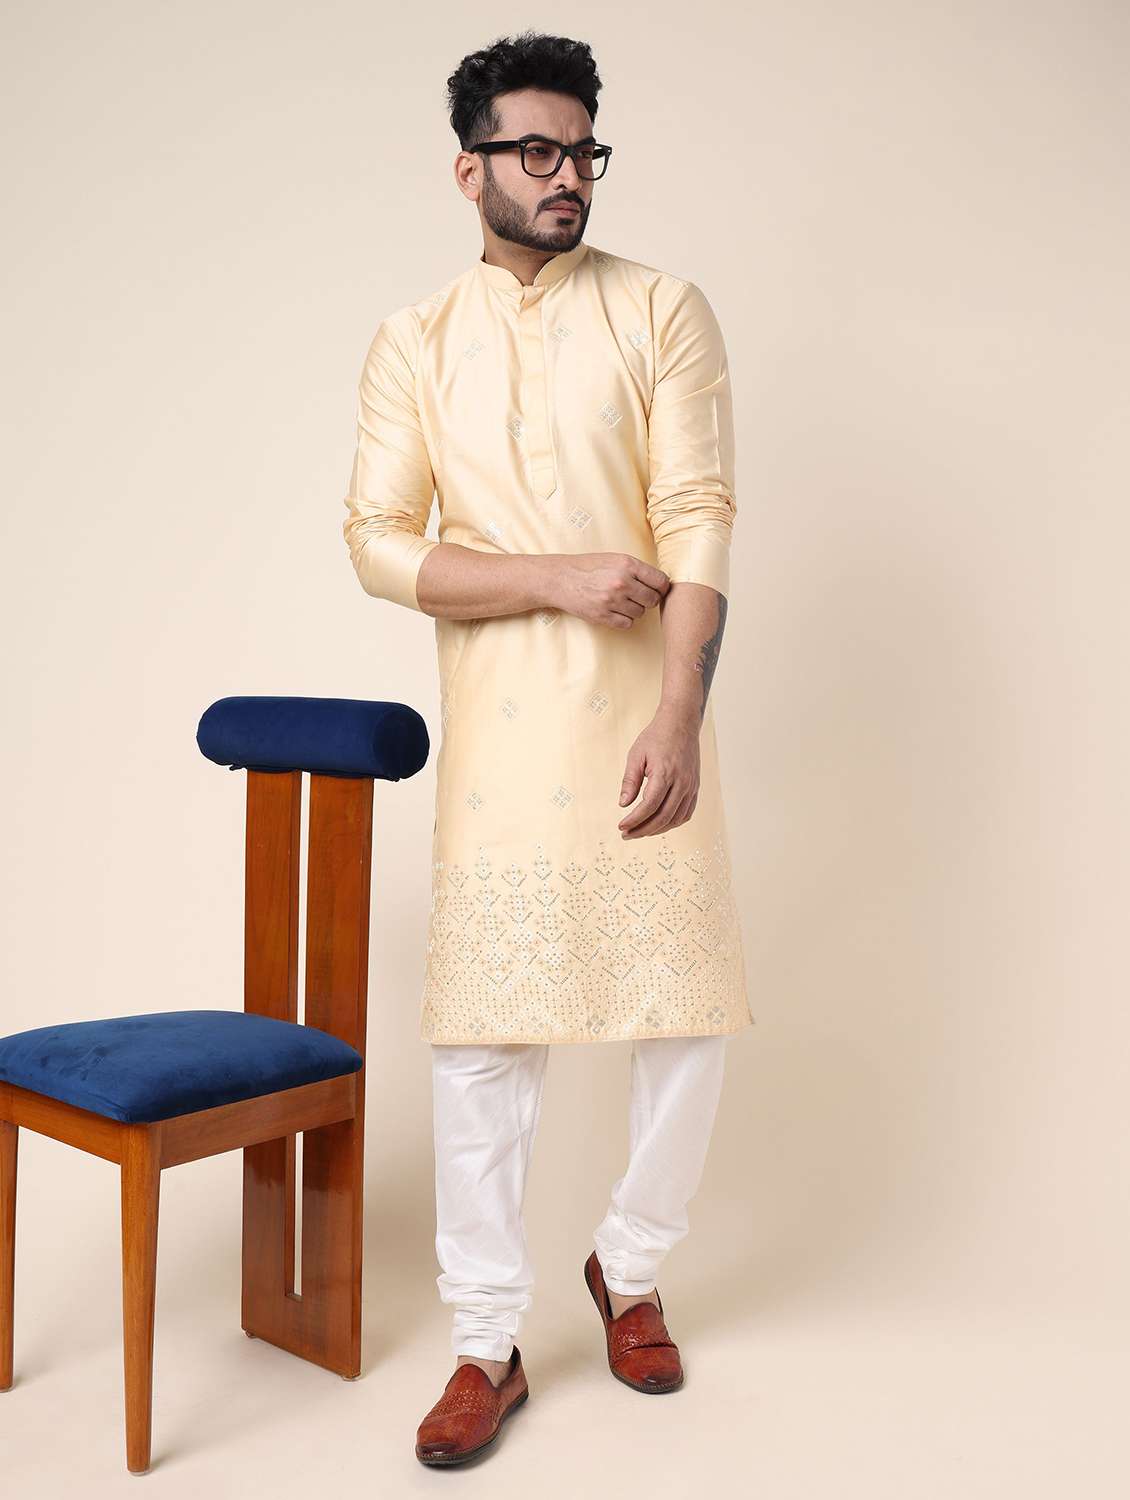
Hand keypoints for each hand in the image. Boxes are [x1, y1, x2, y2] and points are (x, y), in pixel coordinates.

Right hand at [542, 552, 669, 627]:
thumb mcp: (614, 558)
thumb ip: (636, 569)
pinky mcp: (603, 616)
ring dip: (635, 609)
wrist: (560, 579)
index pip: (660, 581)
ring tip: (621, 601)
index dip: (662, 587)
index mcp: (627, 564)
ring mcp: (612, 600)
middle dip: (648, 599)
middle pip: (653, 599)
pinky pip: (627, 623)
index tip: (658, 589)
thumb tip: (660, 582)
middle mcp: (622, 582)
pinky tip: (615, 611)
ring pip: (641, 613)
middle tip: (638, 596)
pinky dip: (624, 619)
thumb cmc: (588, 567)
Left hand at [617, 707, 699, 838]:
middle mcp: (681, 782)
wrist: (681, 724)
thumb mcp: (636, 755)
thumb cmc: (657, 737)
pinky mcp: (695, 787)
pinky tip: (659, 824)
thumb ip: (630, 781)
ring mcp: (690, 786)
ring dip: (657, 830)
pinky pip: (686, 813)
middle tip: (627, 834)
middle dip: (643, 830)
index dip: (634, 820)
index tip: (621, 826)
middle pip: (663, 817)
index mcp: (665, 773)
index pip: (649, 805)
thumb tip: (623, 804)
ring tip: (640, 831)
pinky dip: (672, 823)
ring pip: (675, 819)